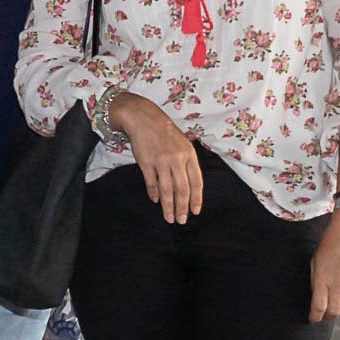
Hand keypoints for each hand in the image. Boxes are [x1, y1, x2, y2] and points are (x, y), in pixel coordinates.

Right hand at [110, 93, 203, 224]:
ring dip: (168, 205)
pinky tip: (155, 200)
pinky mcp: (146, 162)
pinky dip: (154, 192)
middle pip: (182, 189)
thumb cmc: (164, 132)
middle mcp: (177, 159)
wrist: (143, 118)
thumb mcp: (182, 144)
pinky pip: (152, 182)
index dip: (197, 199)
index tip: (196, 212)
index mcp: (189, 155)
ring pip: (167, 189)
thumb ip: (186, 163)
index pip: (196, 182)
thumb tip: (188, 185)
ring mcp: (161, 161)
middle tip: (182, 220)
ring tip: (169, 218)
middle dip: (182, 207)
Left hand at [308, 210, 339, 321]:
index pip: (318, 307)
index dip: (315, 317)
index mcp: (323, 279)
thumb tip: (316, 296)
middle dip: (327, 317)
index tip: (312, 319)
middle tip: (324, 315)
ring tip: (337, 307)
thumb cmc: (330, 245)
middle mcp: (339, 284)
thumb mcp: (315, 262)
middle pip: (334, 311)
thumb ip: (316, 281)